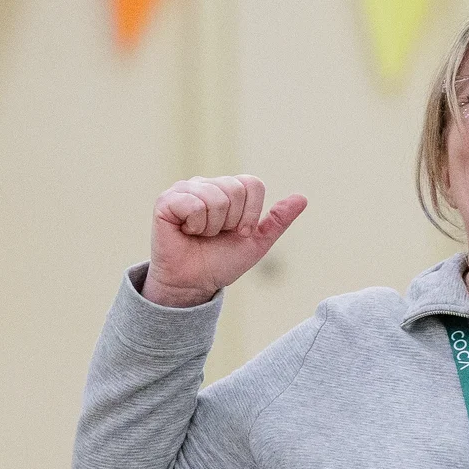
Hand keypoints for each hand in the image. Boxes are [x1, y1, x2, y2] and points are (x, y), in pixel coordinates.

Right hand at [144, 176, 306, 306]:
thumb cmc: (221, 262)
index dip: (251, 214)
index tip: (238, 232)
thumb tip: (302, 198)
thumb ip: (277, 221)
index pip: (252, 184)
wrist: (194, 284)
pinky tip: (185, 232)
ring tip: (200, 235)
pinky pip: (193, 205)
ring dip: (212, 227)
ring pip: (216, 198)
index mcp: (228, 189)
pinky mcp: (166, 201)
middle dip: (231, 221)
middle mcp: (206, 184)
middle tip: (216, 235)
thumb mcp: (257, 242)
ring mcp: (185, 190)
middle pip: (235, 190)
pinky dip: (194, 226)